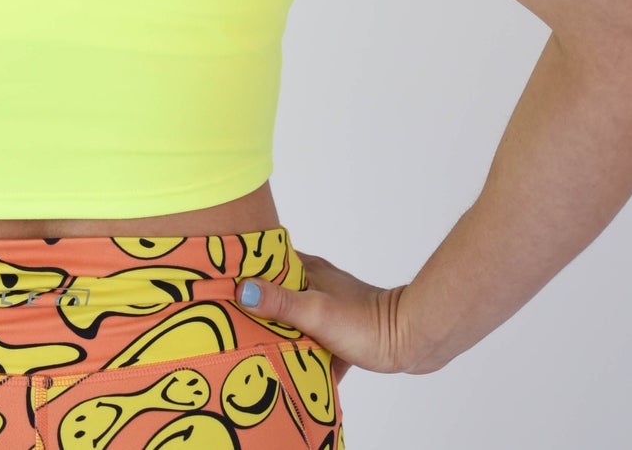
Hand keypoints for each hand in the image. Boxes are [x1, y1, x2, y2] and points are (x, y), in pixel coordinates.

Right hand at [237, 254, 413, 383]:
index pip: (266, 260)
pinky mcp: (343, 331)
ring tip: (256, 347)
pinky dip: (303, 351)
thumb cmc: (365, 323)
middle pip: (278, 290)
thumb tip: (241, 289)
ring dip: (280, 329)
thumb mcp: (316, 312)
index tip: (219, 280)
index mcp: (308, 270)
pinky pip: (314, 339)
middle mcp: (317, 283)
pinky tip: (294, 370)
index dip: (243, 268)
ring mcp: (331, 306)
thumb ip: (280, 302)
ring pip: (296, 315)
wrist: (411, 340)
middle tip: (231, 319)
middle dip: (257, 303)